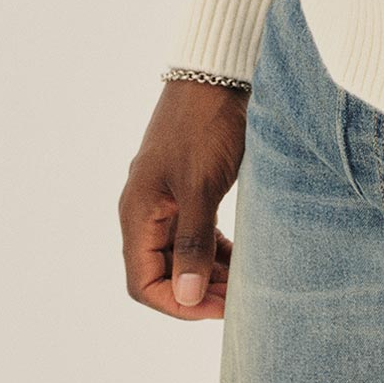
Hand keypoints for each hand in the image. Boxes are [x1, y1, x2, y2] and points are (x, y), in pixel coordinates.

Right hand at [117, 77, 248, 320]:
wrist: (217, 73)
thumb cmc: (205, 126)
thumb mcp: (201, 186)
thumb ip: (193, 243)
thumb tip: (189, 298)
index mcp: (138, 213)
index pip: (144, 283)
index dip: (178, 304)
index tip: (218, 309)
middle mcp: (146, 211)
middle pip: (162, 273)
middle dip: (198, 293)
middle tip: (240, 301)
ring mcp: (167, 199)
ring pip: (182, 255)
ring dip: (210, 274)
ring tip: (245, 285)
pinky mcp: (188, 189)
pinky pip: (196, 234)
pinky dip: (216, 251)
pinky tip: (242, 258)